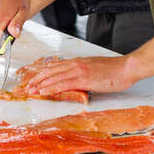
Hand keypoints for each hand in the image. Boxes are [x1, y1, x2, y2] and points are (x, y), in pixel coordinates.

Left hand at [21, 55, 137, 96]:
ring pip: (54, 77)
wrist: (127, 68)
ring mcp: (79, 70)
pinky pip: (63, 84)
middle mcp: (76, 64)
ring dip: (40, 84)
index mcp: (78, 62)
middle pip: (51, 71)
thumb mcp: (95, 70)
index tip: (34, 78)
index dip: (43, 73)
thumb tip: (75, 82)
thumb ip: (83, 74)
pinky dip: (51, 88)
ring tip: (30, 90)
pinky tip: (44, 92)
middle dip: (37, 79)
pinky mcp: (84, 79)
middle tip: (26, 86)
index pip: (56, 66)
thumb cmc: (115, 71)